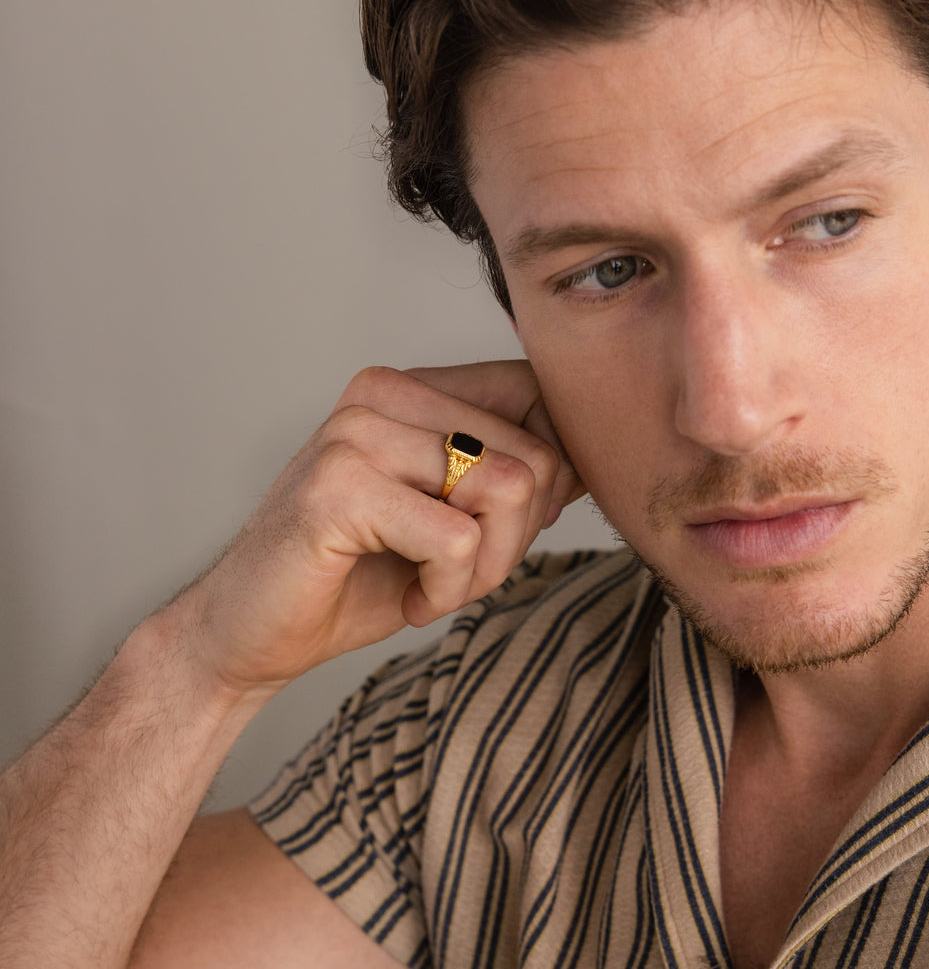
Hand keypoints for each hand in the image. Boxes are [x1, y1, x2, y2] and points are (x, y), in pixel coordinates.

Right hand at [169, 361, 583, 696]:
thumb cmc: (354, 576)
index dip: (552, 475)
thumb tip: (587, 459)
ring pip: (508, 492)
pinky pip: (457, 541)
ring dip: (485, 569)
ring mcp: (357, 434)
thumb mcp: (450, 516)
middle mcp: (383, 392)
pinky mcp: (338, 488)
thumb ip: (508, 475)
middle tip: (457, 574)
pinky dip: (446, 593)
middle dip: (514, 540)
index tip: (502, 530)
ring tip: (431, 585)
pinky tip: (405, 599)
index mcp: (410, 388)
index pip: (537, 397)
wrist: (248, 633)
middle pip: (536, 456)